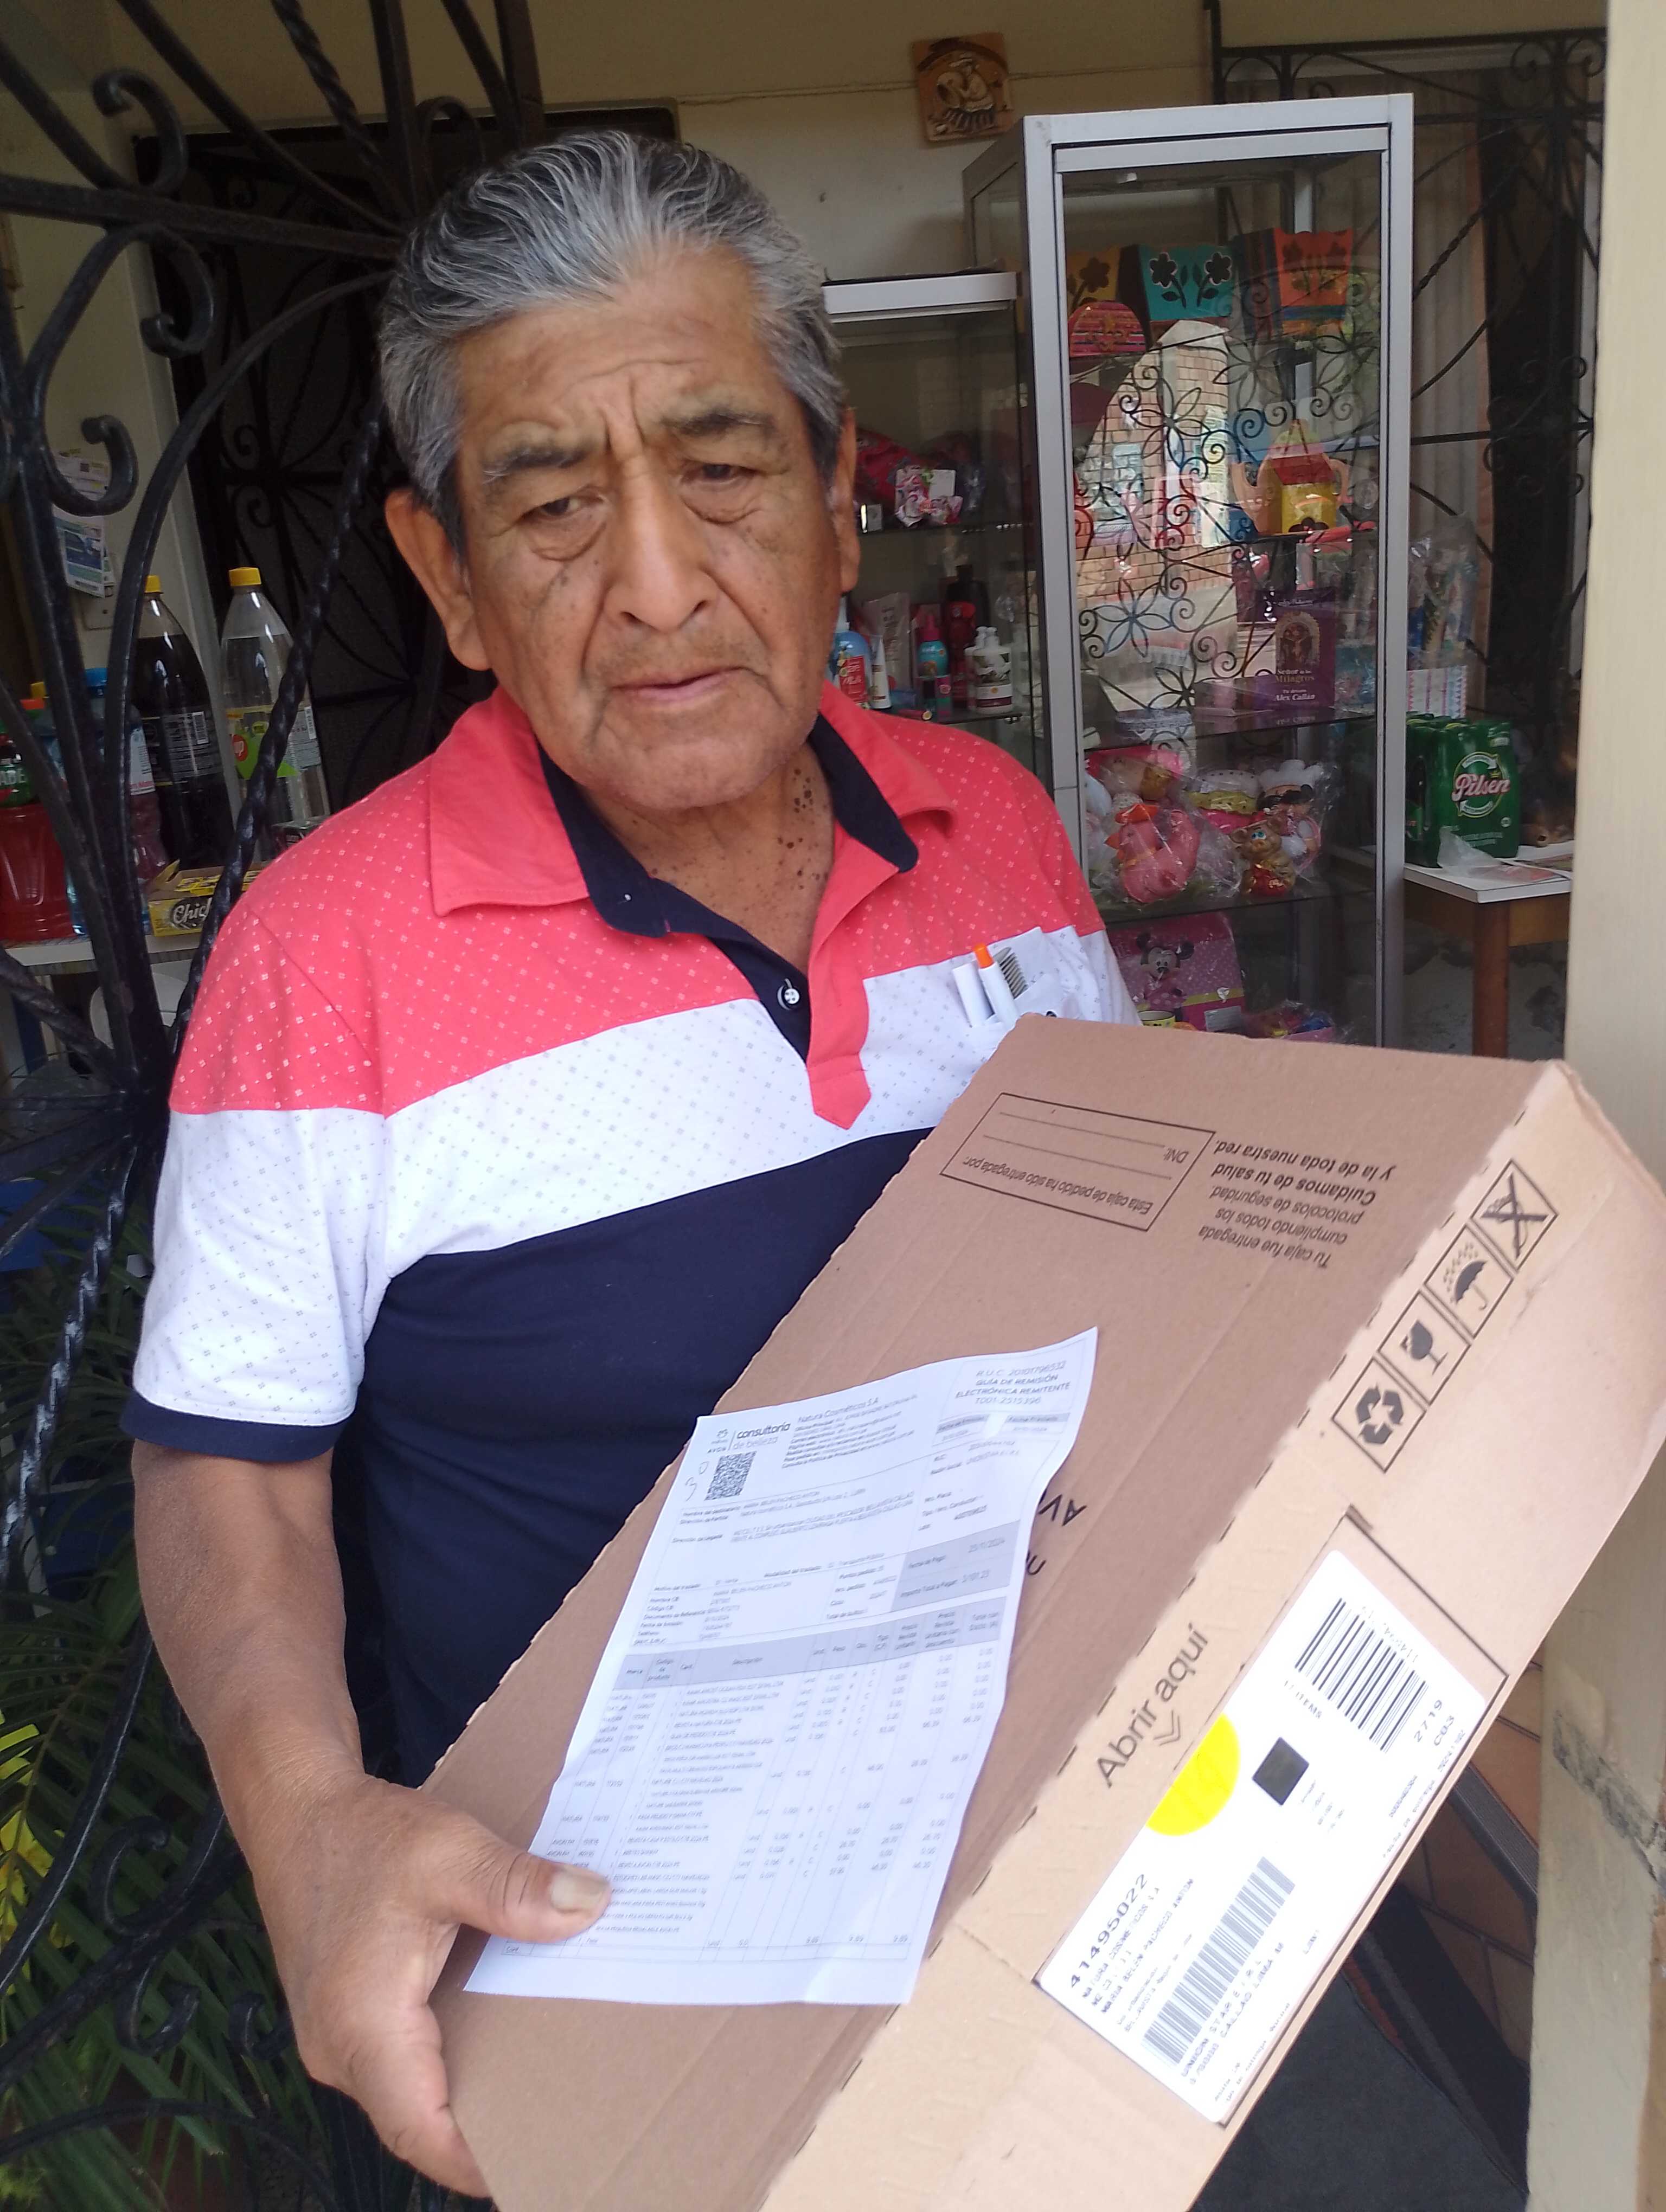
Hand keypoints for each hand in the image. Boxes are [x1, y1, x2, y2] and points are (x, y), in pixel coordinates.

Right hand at [249, 1765, 607, 2192]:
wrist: (294, 1811)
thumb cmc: (363, 1835)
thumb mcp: (450, 1853)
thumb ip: (518, 1889)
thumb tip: (593, 1906)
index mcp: (363, 2026)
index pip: (421, 2131)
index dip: (477, 2161)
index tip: (542, 2158)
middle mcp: (340, 2049)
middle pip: (418, 2121)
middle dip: (486, 2128)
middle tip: (564, 2118)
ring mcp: (336, 2039)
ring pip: (407, 2093)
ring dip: (466, 2091)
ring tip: (544, 2077)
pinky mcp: (342, 2019)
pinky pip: (396, 2062)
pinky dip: (444, 2058)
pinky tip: (494, 2029)